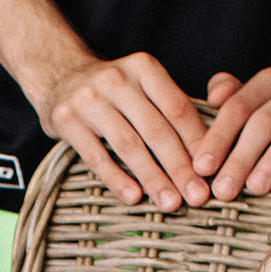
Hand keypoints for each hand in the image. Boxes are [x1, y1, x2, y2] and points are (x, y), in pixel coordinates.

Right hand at [35, 51, 209, 211]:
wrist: (59, 77)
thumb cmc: (114, 92)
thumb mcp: (143, 85)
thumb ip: (171, 109)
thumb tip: (210, 152)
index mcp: (143, 68)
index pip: (177, 109)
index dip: (197, 143)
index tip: (211, 173)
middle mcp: (116, 80)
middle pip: (156, 129)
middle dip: (180, 166)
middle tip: (197, 196)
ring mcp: (89, 99)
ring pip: (128, 145)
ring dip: (152, 178)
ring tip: (170, 203)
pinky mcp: (66, 120)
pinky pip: (96, 156)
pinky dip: (116, 178)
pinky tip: (134, 197)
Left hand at [193, 68, 270, 199]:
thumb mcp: (254, 100)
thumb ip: (229, 97)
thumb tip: (213, 97)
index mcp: (265, 83)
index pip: (236, 108)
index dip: (218, 138)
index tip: (201, 168)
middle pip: (263, 121)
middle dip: (241, 158)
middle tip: (223, 190)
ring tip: (256, 187)